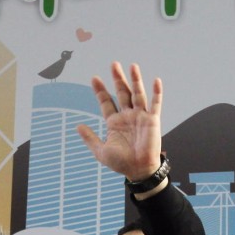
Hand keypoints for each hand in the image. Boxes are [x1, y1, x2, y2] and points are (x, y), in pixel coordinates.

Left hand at [76, 62, 163, 182]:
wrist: (139, 170)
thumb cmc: (121, 163)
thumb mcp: (101, 151)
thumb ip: (90, 138)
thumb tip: (78, 126)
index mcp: (114, 122)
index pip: (106, 101)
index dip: (100, 90)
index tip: (94, 78)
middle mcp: (128, 116)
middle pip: (122, 93)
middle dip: (117, 79)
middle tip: (113, 64)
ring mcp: (140, 116)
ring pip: (137, 94)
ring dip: (135, 80)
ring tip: (132, 66)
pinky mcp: (152, 120)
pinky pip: (155, 104)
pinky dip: (156, 92)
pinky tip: (155, 80)